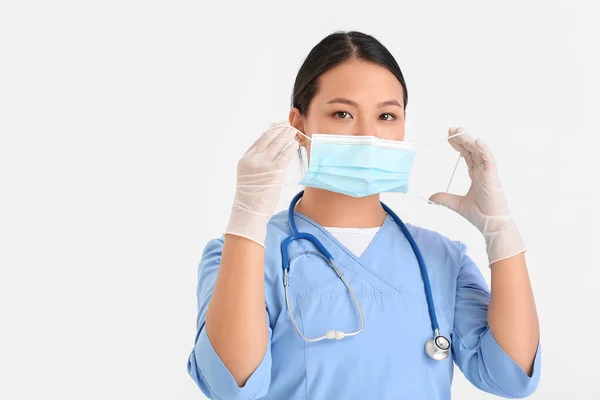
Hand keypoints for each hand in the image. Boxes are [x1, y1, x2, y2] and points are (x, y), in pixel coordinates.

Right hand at [225, 120, 299, 246]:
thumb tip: (268, 154)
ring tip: (293, 130)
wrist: (249, 212)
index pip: (259, 140)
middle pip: (268, 138)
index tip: (277, 126)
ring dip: (286, 135)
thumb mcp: (248, 176)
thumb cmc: (251, 198)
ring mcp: (263, 164)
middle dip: (279, 129)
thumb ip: (256, 164)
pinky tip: (294, 144)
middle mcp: (253, 159)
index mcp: (245, 159)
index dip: (270, 131)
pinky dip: (290, 148)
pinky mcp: (274, 171)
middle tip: (287, 124)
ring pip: (277, 144)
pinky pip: (284, 155)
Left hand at [429, 127, 525, 265]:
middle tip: (451, 129)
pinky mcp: (493, 177)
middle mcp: (483, 171)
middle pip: (472, 150)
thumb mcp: (456, 204)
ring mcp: (488, 173)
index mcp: (476, 175)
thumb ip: (444, 199)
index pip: (467, 155)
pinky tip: (475, 141)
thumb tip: (430, 197)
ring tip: (458, 132)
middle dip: (462, 139)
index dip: (459, 146)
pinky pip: (489, 159)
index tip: (449, 137)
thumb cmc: (480, 214)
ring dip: (469, 140)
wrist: (491, 224)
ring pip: (479, 151)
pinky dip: (483, 149)